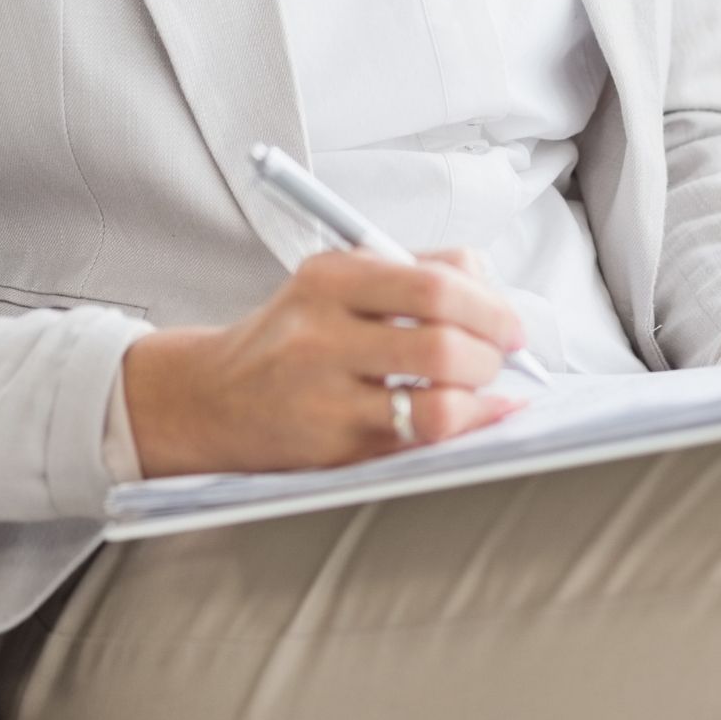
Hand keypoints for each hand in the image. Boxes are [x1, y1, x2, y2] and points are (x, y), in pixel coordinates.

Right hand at [121, 245, 528, 478]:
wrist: (212, 396)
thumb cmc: (291, 336)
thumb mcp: (335, 281)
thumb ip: (411, 271)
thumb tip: (493, 290)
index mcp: (330, 278)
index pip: (434, 282)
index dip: (490, 305)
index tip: (509, 321)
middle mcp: (321, 333)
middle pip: (443, 342)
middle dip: (493, 353)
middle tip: (503, 356)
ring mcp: (325, 396)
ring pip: (437, 403)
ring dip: (481, 396)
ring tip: (484, 387)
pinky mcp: (333, 448)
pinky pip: (419, 441)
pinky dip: (465, 428)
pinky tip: (477, 417)